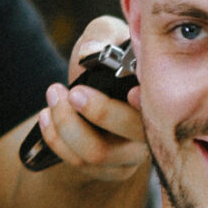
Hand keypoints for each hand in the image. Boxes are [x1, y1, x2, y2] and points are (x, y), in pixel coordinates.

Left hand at [36, 15, 148, 180]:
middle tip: (72, 92)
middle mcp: (152, 129)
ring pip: (97, 153)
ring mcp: (132, 156)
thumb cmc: (103, 64)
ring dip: (66, 124)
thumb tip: (92, 51)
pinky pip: (79, 163)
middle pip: (130, 132)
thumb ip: (102, 35)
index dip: (146, 103)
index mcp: (159, 97)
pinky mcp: (112, 171)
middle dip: (99, 112)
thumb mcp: (105, 38)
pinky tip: (46, 117)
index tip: (131, 92)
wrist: (88, 99)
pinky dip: (56, 138)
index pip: (161, 106)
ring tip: (52, 96)